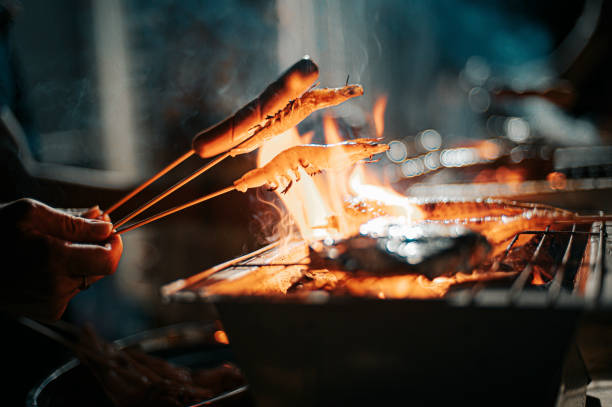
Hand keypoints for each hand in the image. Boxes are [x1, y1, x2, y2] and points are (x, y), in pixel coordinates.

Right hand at [0, 198, 122, 320]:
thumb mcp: (31, 213)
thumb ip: (74, 221)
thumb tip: (106, 224)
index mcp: (53, 259)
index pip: (108, 260)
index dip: (115, 244)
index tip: (111, 230)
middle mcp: (55, 287)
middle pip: (100, 269)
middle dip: (97, 248)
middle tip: (86, 228)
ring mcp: (51, 303)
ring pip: (86, 278)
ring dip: (81, 261)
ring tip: (53, 246)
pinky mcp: (47, 313)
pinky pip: (72, 290)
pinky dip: (67, 275)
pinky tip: (45, 265)